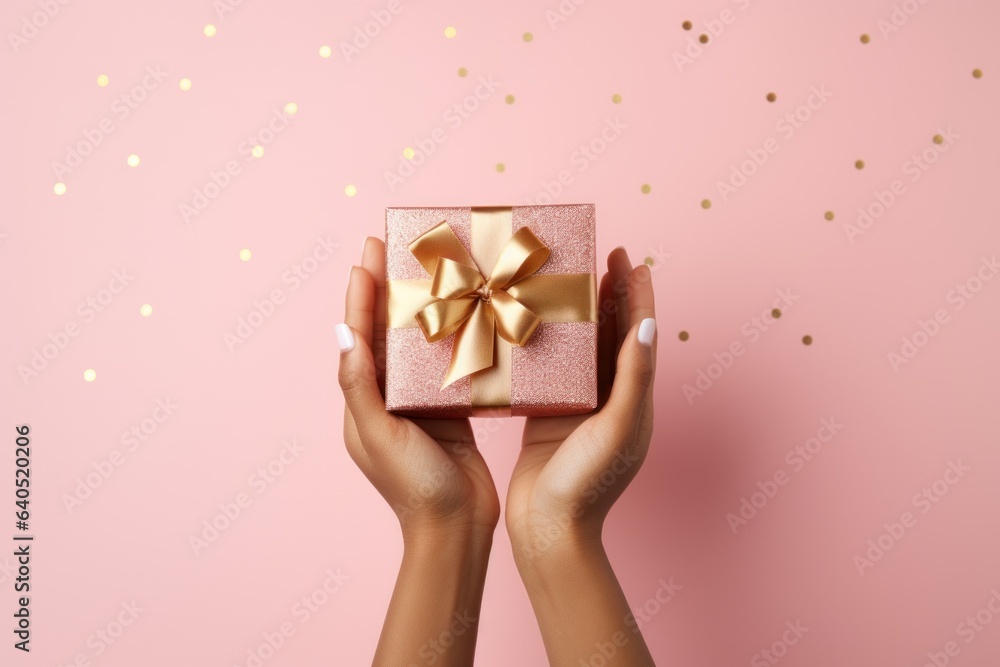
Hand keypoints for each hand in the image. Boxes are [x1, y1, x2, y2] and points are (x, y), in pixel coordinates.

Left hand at [337, 237, 499, 536]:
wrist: (456, 528)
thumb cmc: (414, 486)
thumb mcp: (378, 434)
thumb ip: (359, 385)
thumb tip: (342, 332)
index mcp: (362, 404)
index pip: (357, 338)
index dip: (361, 295)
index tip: (367, 256)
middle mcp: (387, 400)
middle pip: (384, 334)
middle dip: (386, 291)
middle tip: (394, 249)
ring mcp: (419, 405)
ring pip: (415, 346)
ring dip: (418, 308)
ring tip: (428, 271)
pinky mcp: (450, 410)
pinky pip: (446, 365)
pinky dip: (450, 337)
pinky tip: (464, 313)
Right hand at [506, 246, 656, 555]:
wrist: (550, 531)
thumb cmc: (588, 484)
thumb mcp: (618, 427)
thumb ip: (633, 377)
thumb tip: (648, 323)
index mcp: (635, 400)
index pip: (640, 335)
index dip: (637, 295)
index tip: (631, 259)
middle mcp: (612, 400)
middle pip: (614, 335)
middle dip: (610, 294)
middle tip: (601, 256)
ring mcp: (581, 408)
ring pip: (584, 349)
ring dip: (580, 313)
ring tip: (569, 279)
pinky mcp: (550, 417)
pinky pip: (554, 371)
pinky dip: (550, 343)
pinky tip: (533, 323)